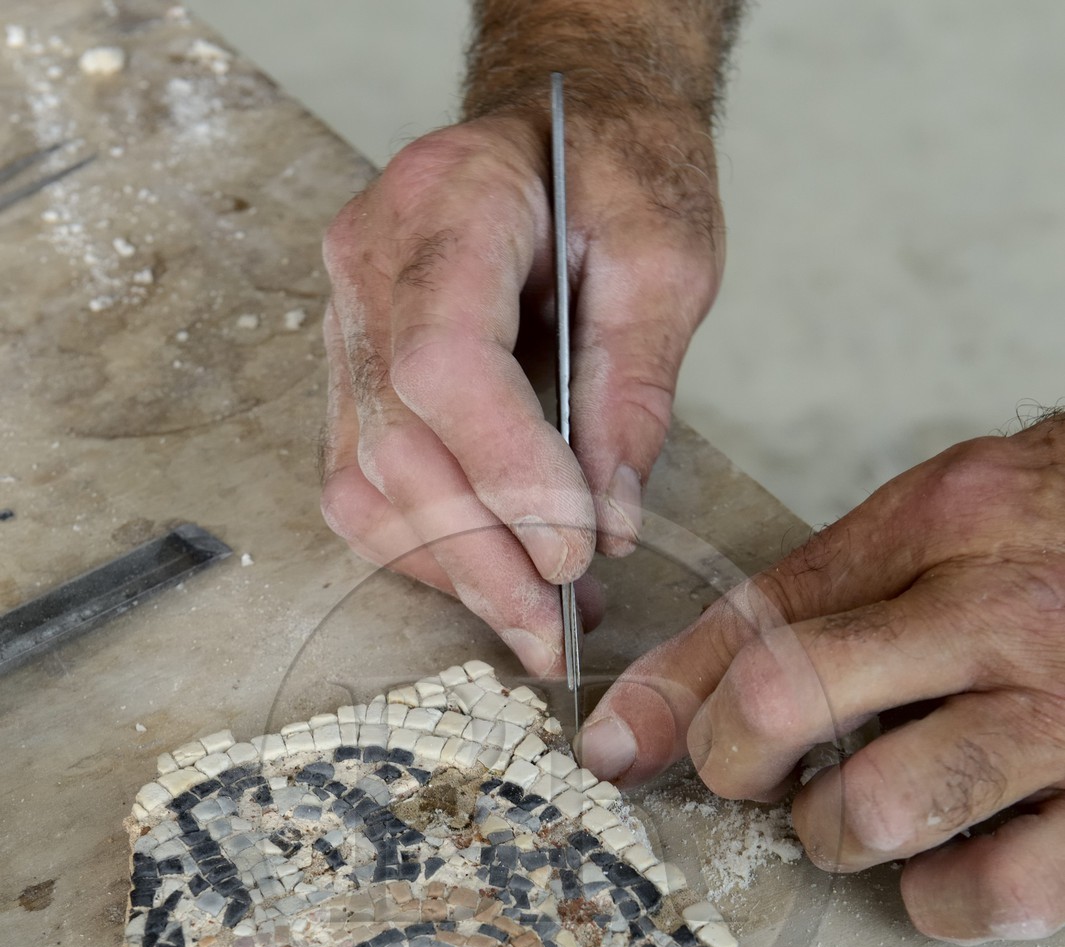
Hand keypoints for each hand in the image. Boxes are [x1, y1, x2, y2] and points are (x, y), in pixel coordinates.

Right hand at [320, 108, 722, 676]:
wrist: (560, 126)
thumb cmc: (614, 172)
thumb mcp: (665, 258)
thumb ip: (634, 392)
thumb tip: (608, 524)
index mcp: (450, 204)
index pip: (443, 364)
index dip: (504, 474)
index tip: (575, 551)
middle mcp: (371, 264)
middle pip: (398, 445)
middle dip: (483, 558)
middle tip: (555, 633)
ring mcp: (346, 321)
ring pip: (365, 484)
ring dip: (452, 570)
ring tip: (539, 619)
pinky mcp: (352, 373)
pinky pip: (363, 485)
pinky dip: (427, 547)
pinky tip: (495, 574)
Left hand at [579, 415, 1064, 941]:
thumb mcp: (948, 524)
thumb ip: (816, 598)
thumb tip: (658, 706)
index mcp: (950, 519)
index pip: (764, 613)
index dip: (669, 696)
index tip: (614, 750)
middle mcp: (1005, 608)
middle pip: (789, 696)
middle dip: (735, 763)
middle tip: (757, 777)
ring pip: (879, 806)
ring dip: (837, 833)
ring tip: (860, 816)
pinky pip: (993, 892)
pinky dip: (944, 902)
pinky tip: (950, 870)